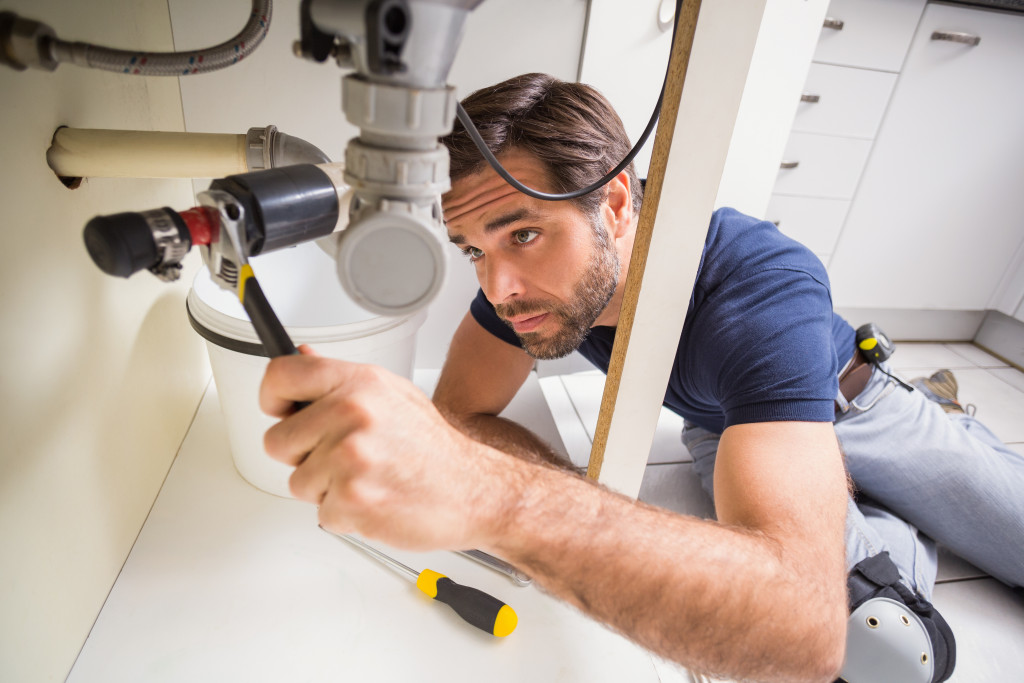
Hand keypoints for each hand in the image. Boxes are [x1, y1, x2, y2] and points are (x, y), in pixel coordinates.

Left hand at [259, 348, 519, 550]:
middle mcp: (351, 413)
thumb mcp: (392, 395)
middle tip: (340, 457)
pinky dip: (344, 513)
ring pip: (298, 482)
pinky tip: (375, 498)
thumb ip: (341, 380)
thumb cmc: (432, 447)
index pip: (282, 374)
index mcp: (358, 383)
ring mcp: (350, 458)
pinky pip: (321, 512)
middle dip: (301, 456)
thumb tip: (299, 357)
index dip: (272, 397)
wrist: (472, 490)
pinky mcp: (351, 499)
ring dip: (325, 488)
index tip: (280, 410)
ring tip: (366, 478)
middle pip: (277, 440)